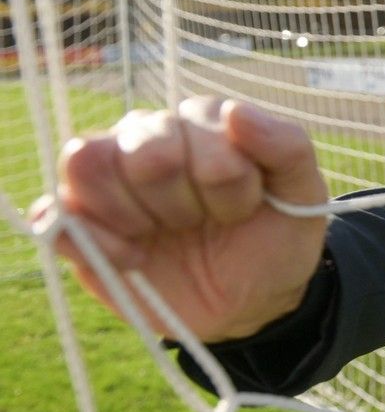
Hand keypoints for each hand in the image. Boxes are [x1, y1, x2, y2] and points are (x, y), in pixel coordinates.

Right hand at [33, 97, 327, 342]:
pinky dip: (92, 243)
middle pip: (143, 149)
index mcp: (201, 121)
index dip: (223, 179)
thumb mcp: (303, 193)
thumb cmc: (276, 236)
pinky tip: (133, 260)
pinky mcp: (80, 226)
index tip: (243, 209)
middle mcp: (148, 138)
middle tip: (203, 223)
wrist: (253, 300)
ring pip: (85, 163)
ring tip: (163, 236)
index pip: (190, 127)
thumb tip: (236, 111)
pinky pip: (54, 215)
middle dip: (184, 201)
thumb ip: (286, 146)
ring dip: (135, 215)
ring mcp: (109, 182)